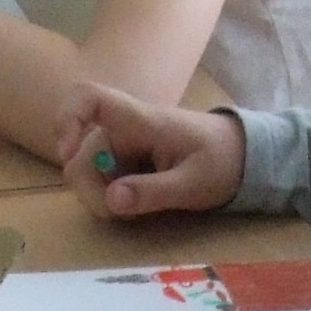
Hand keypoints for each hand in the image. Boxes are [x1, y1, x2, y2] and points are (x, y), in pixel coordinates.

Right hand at [51, 86, 243, 219]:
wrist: (243, 157)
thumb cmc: (222, 161)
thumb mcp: (194, 183)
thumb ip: (153, 192)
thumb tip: (111, 200)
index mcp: (142, 121)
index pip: (91, 98)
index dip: (67, 118)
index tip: (67, 153)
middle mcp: (124, 130)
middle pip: (80, 153)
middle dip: (89, 188)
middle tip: (116, 212)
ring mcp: (122, 147)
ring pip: (88, 173)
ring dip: (101, 197)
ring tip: (135, 209)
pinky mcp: (126, 163)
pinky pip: (102, 181)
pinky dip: (111, 198)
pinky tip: (134, 204)